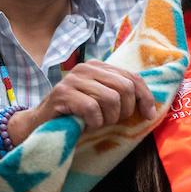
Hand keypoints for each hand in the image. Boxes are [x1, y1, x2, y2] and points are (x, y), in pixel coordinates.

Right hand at [7, 60, 156, 144]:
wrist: (39, 124)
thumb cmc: (75, 114)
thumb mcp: (100, 101)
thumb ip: (120, 95)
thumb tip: (151, 106)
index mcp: (99, 66)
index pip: (133, 77)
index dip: (145, 97)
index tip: (148, 115)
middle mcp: (86, 68)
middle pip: (125, 88)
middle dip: (124, 111)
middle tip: (112, 122)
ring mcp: (73, 79)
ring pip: (111, 99)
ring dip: (108, 119)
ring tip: (97, 124)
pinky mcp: (62, 93)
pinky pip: (92, 109)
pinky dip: (93, 123)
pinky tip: (86, 125)